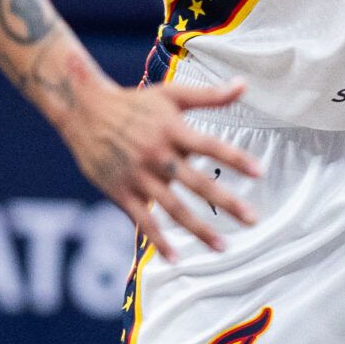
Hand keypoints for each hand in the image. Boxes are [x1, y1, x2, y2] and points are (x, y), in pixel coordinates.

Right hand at [57, 75, 262, 261]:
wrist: (84, 110)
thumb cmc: (134, 102)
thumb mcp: (171, 94)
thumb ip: (210, 95)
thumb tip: (244, 85)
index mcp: (172, 129)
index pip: (210, 145)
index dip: (235, 158)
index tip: (259, 172)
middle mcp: (157, 154)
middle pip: (196, 182)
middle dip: (226, 202)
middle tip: (253, 220)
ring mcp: (138, 175)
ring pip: (173, 208)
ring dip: (199, 229)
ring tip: (223, 247)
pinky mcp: (121, 192)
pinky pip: (143, 221)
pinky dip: (159, 241)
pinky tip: (176, 258)